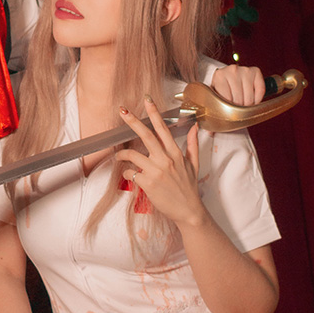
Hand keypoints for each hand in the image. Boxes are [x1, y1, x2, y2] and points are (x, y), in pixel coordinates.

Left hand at [116, 98, 205, 227]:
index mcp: (176, 153)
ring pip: (133, 155)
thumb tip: (195, 127)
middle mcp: (165, 160)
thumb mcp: (194, 164)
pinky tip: (130, 175)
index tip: (147, 100)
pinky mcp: (148, 183)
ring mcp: (156, 171)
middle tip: (123, 111)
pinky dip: (128, 173)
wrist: (188, 211)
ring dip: (122, 154)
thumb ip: (192, 144)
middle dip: (133, 121)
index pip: (163, 129)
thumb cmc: (189, 188)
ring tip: (118, 156)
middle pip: (146, 136)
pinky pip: (131, 173)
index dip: (154, 113)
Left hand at [211, 64, 264, 105]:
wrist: (226, 74)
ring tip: (242, 103)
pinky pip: (260, 90)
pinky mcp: (255, 71)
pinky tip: (252, 99)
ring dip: (247, 104)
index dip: (229, 108)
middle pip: (239, 100)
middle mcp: (233, 71)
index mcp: (220, 76)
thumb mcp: (215, 94)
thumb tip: (225, 118)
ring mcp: (245, 70)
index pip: (227, 99)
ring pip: (250, 98)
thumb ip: (219, 102)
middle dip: (238, 108)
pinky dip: (257, 99)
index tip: (228, 110)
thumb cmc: (221, 87)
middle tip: (236, 107)